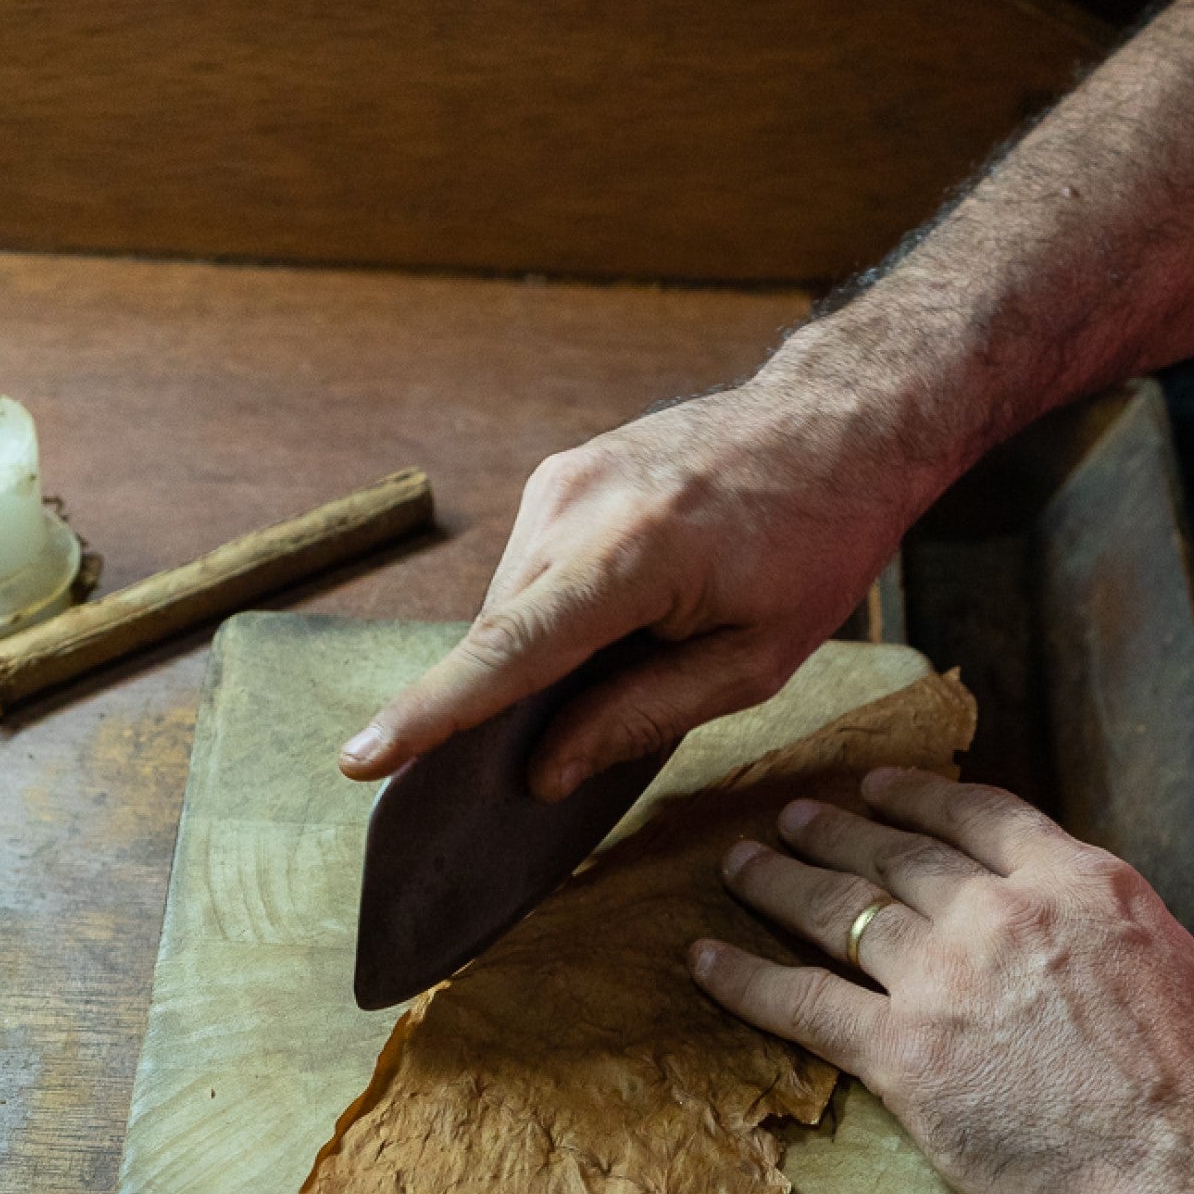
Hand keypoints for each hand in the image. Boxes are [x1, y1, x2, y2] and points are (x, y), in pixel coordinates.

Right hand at [337, 380, 938, 797]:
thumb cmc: (814, 543)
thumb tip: (544, 770)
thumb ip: (643, 715)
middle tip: (544, 764)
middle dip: (501, 709)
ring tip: (632, 660)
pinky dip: (552, 615)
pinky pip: (529, 571)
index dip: (431, 715)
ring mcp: (559, 481)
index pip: (508, 653)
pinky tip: (618, 623)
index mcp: (633, 554)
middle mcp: (575, 506)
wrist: (833, 423)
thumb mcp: (754, 660)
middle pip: (500, 638)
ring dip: (539, 658)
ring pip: (510, 607)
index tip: (361, 759)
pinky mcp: (559, 475)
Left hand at [688, 767, 1193, 1193]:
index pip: (977, 814)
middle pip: (896, 855)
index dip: (916, 797)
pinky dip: (742, 976)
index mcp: (1080, 882)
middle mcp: (1003, 912)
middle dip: (834, 829)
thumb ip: (1103, 934)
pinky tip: (702, 958)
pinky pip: (799, 1001)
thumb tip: (1074, 939)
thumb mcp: (1173, 967)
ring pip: (838, 909)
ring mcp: (946, 979)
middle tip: (791, 815)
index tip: (880, 787)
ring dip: (779, 880)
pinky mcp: (904, 1055)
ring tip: (741, 863)